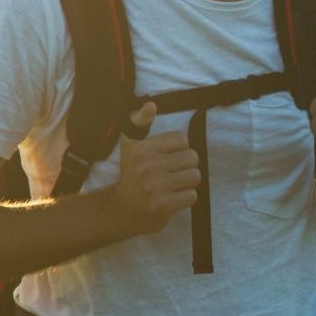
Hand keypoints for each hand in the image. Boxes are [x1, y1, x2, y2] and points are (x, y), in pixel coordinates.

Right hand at [110, 100, 199, 232]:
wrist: (120, 210)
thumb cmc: (131, 176)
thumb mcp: (131, 146)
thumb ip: (139, 122)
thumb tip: (150, 104)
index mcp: (141, 148)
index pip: (182, 140)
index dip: (179, 150)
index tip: (167, 159)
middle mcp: (147, 165)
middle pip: (192, 158)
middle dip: (185, 167)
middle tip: (172, 175)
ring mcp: (155, 186)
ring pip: (194, 176)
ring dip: (187, 183)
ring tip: (173, 187)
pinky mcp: (162, 205)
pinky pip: (192, 195)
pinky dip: (185, 199)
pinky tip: (172, 199)